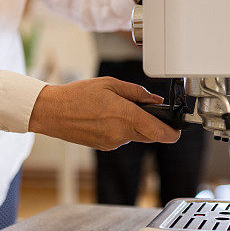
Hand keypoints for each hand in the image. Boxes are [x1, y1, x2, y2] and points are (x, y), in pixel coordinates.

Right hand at [28, 77, 180, 150]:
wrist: (52, 112)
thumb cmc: (77, 95)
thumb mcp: (110, 84)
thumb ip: (137, 93)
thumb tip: (155, 101)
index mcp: (126, 116)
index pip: (160, 133)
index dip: (173, 132)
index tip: (177, 128)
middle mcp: (121, 134)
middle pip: (150, 135)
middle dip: (152, 125)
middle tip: (146, 110)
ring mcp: (112, 143)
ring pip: (135, 136)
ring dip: (134, 125)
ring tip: (115, 109)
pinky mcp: (104, 146)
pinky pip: (121, 138)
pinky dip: (120, 129)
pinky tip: (105, 117)